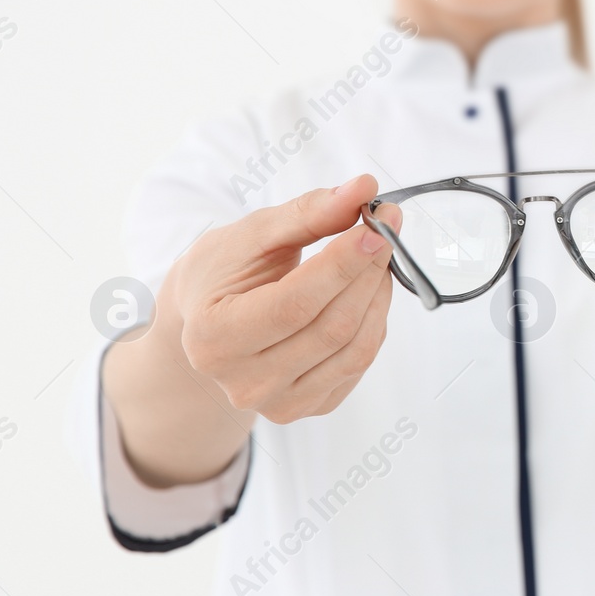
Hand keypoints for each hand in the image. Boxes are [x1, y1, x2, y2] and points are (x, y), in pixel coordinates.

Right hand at [161, 174, 402, 424]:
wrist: (207, 323)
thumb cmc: (224, 273)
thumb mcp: (251, 235)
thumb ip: (306, 213)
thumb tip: (362, 189)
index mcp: (213, 337)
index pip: (294, 304)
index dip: (343, 264)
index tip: (376, 224)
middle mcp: (243, 382)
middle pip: (331, 328)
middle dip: (369, 270)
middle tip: (387, 226)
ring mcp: (279, 403)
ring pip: (355, 349)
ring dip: (379, 294)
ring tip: (379, 256)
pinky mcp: (310, 406)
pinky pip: (360, 363)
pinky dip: (374, 320)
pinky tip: (366, 290)